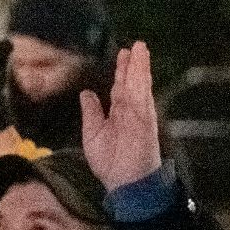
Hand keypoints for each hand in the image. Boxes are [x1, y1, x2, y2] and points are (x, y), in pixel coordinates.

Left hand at [79, 42, 161, 189]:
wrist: (125, 184)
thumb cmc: (110, 163)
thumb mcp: (93, 133)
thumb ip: (91, 112)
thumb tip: (86, 93)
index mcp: (119, 114)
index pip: (120, 87)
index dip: (122, 71)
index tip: (123, 54)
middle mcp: (131, 112)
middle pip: (132, 82)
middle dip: (134, 64)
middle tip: (135, 45)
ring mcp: (139, 115)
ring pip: (140, 86)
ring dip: (140, 67)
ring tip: (140, 49)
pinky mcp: (144, 121)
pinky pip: (142, 97)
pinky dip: (142, 82)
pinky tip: (141, 68)